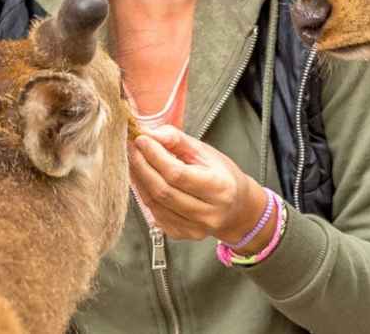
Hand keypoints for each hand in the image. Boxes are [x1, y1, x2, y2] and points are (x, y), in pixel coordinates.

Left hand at [129, 125, 274, 249]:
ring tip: (134, 161)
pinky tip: (142, 180)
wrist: (237, 208)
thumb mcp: (207, 153)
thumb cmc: (223, 176)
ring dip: (140, 181)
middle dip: (142, 167)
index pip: (178, 174)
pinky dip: (145, 196)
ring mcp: (195, 228)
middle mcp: (208, 213)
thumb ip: (179, 141)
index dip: (155, 156)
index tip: (142, 140)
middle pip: (163, 191)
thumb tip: (152, 134)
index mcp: (219, 188)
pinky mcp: (182, 235)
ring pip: (155, 205)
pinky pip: (156, 215)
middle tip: (132, 149)